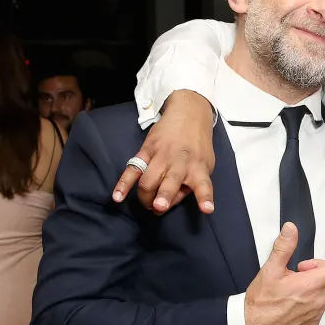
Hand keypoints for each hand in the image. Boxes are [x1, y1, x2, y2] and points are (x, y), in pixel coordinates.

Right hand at [113, 90, 215, 214]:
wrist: (188, 114)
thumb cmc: (198, 146)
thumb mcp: (204, 165)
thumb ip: (191, 185)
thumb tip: (170, 203)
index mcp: (198, 169)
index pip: (203, 185)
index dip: (204, 198)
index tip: (207, 209)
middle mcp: (180, 164)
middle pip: (169, 184)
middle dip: (163, 198)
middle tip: (158, 207)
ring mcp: (161, 157)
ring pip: (148, 180)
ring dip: (145, 196)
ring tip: (148, 205)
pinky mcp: (146, 151)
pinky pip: (132, 169)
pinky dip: (123, 184)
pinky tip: (117, 197)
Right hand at [245, 223, 324, 324]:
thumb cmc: (260, 300)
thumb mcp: (269, 270)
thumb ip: (284, 247)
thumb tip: (291, 228)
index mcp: (310, 285)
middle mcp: (318, 300)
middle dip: (320, 268)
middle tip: (300, 268)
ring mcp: (317, 313)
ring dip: (316, 283)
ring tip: (293, 286)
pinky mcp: (313, 323)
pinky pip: (320, 304)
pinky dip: (312, 297)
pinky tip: (294, 300)